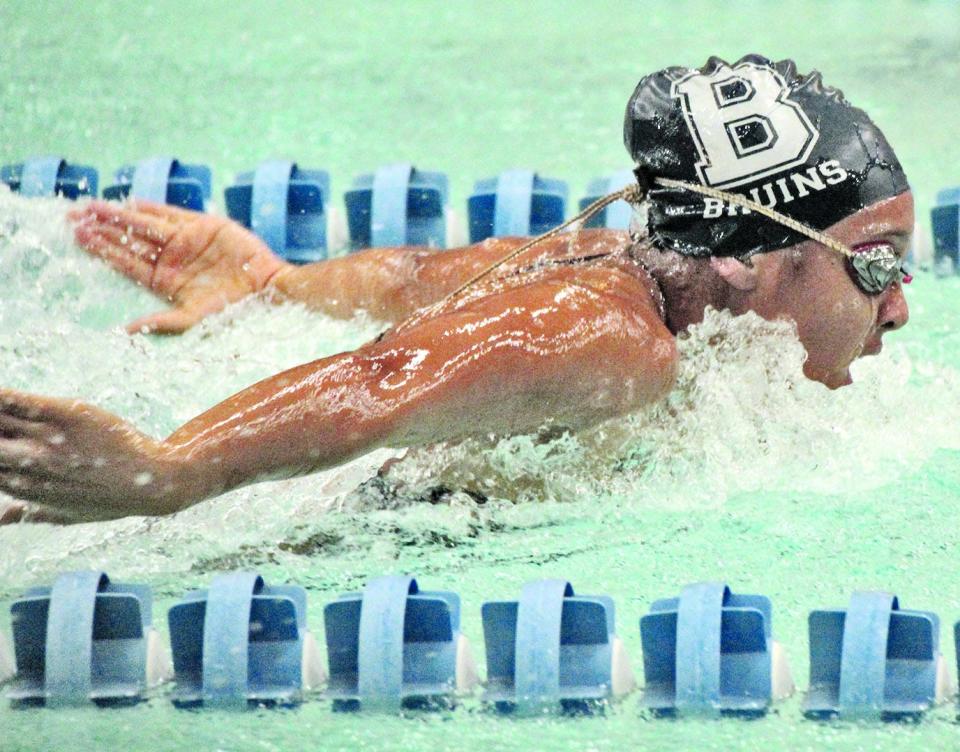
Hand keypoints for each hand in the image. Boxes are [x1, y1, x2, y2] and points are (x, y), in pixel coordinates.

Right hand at [0, 388, 204, 520]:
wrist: (156, 483)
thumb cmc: (113, 498)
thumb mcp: (68, 513)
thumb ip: (29, 513)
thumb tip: (0, 518)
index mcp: (24, 487)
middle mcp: (28, 465)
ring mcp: (46, 441)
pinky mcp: (67, 416)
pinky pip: (21, 402)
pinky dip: (1, 396)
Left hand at [69, 200, 287, 333]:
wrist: (267, 287)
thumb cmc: (233, 307)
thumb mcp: (193, 318)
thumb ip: (161, 322)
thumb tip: (126, 331)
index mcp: (164, 281)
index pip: (125, 262)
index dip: (102, 249)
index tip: (78, 236)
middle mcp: (171, 260)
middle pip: (129, 241)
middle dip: (102, 228)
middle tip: (73, 216)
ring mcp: (185, 241)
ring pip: (145, 226)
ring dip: (119, 215)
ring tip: (92, 206)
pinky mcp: (203, 226)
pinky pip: (172, 214)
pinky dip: (152, 208)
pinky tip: (130, 202)